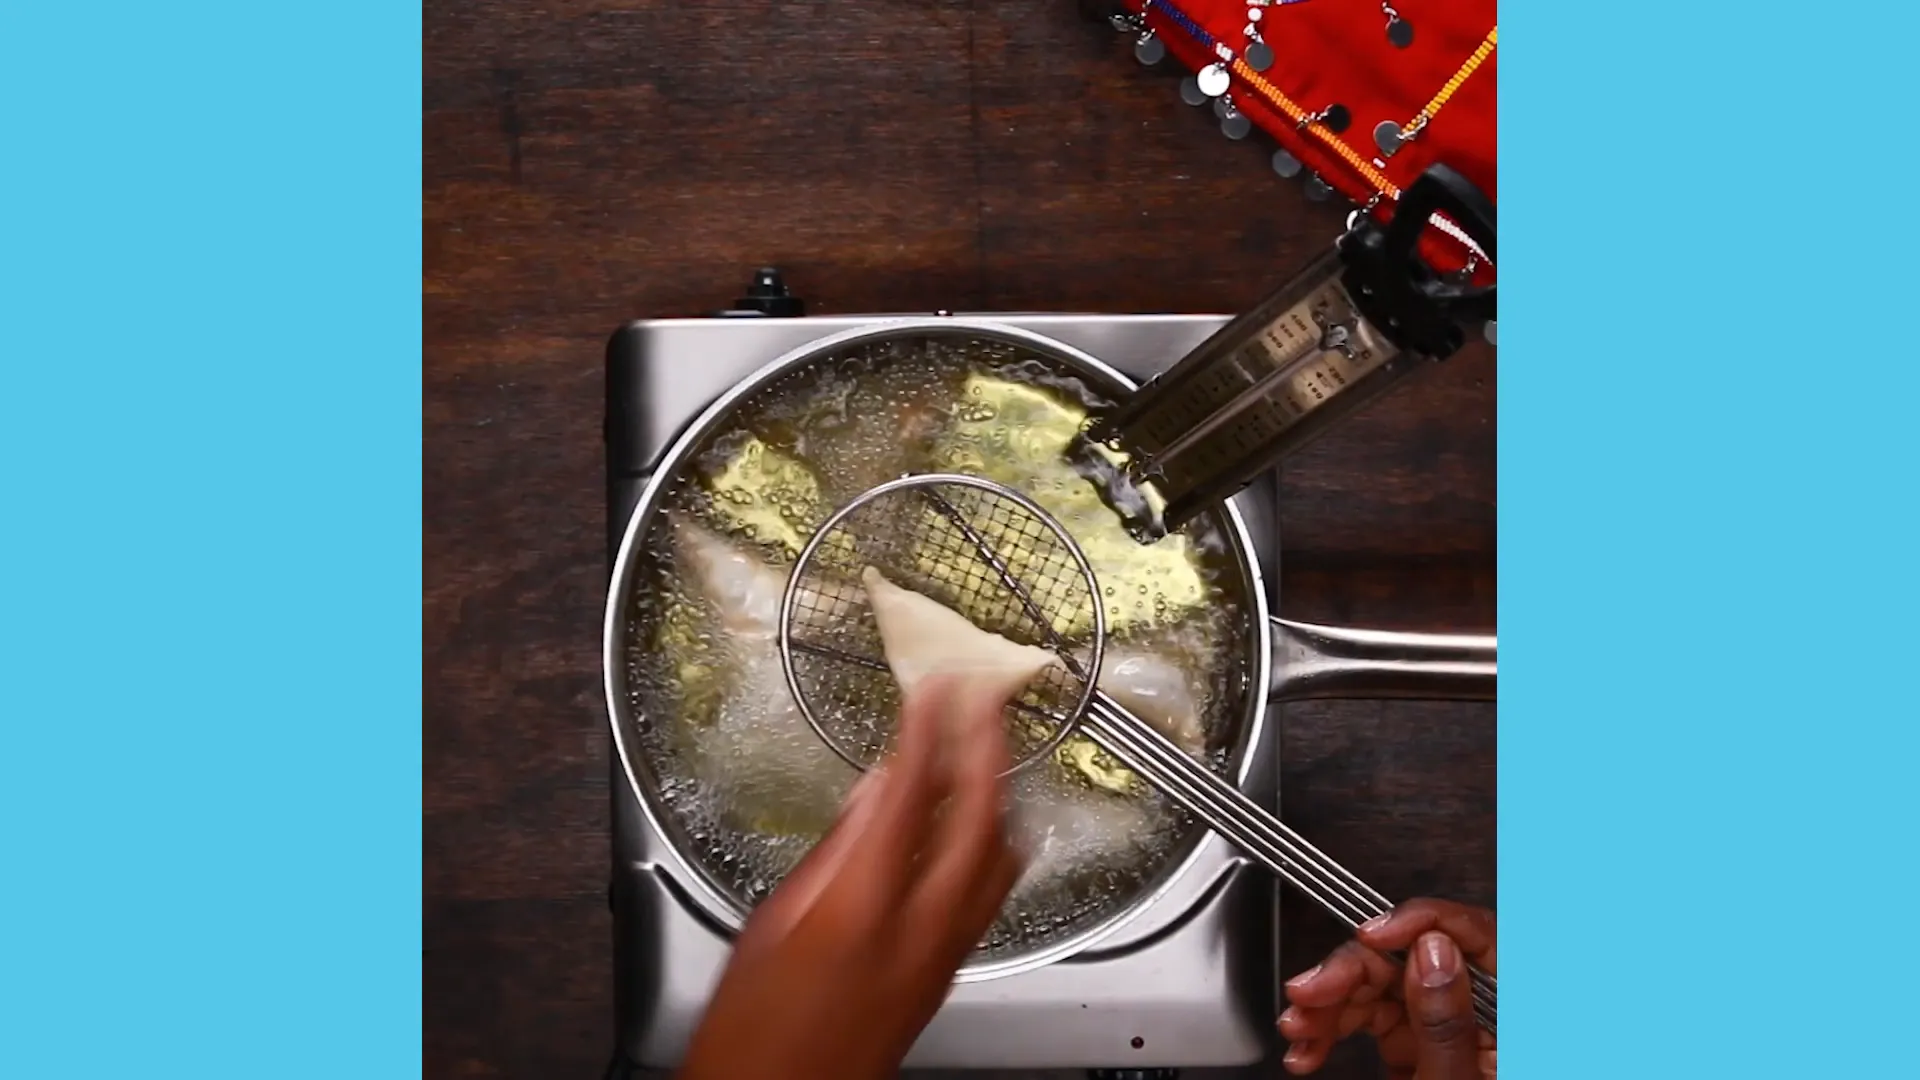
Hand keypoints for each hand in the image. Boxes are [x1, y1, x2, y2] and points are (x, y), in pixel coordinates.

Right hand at [677, 678, 1023, 1079]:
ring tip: (992, 747)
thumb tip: (871, 794)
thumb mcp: (771, 923)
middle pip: (979, 822)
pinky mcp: (948, 975)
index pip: (911, 797)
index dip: (931, 731)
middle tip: (990, 696)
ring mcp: (944, 956)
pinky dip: (996, 842)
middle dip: (990, 750)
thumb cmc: (751, 1031)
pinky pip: (993, 893)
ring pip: (1001, 859)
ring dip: (1001, 794)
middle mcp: (919, 930)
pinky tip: (986, 825)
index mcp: (861, 909)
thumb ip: (830, 853)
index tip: (940, 685)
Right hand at [1278, 898, 1496, 1079]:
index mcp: (1514, 1015)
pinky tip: (1309, 1045)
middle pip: (1412, 956)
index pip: (1477, 935)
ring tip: (1297, 1028)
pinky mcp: (1415, 1040)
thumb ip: (1445, 1024)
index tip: (1371, 933)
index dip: (1420, 921)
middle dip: (1350, 971)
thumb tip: (1432, 951)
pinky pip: (1369, 1013)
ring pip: (1380, 981)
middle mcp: (1482, 1012)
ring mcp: (1445, 1024)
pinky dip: (1331, 1025)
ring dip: (1327, 1002)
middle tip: (1308, 991)